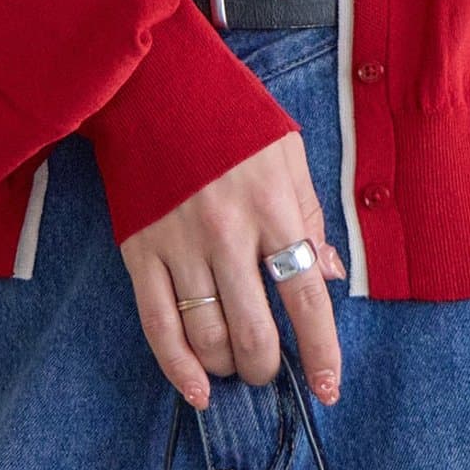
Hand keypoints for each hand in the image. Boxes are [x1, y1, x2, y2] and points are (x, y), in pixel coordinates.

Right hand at [118, 128, 346, 411]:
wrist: (153, 81)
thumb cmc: (227, 113)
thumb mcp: (285, 152)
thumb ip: (309, 216)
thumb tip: (329, 275)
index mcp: (272, 207)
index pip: (306, 299)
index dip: (320, 353)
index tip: (328, 388)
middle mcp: (227, 234)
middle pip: (255, 333)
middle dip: (268, 367)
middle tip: (271, 368)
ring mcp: (180, 246)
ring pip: (208, 337)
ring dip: (227, 367)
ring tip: (236, 364)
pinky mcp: (140, 251)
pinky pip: (158, 326)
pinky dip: (178, 368)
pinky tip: (196, 389)